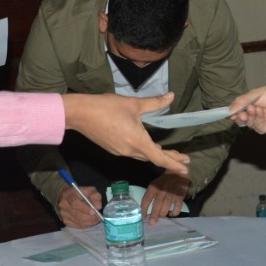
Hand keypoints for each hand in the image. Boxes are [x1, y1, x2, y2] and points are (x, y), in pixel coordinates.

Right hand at [58, 184, 103, 228]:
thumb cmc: (80, 193)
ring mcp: (63, 214)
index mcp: (68, 195)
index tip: (94, 212)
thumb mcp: (89, 190)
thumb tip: (98, 206)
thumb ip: (95, 196)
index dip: (85, 209)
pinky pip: (77, 226)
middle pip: (77, 215)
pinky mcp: (65, 221)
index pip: (75, 203)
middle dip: (90, 218)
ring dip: (89, 222)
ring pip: (78, 222)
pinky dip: (86, 225)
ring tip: (97, 220)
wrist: (68, 196)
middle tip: (99, 217)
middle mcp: (64, 205)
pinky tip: (91, 222)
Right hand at [62, 92, 189, 174]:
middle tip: (183, 159)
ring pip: (142, 156)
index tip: (186, 168)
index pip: (160, 158)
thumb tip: (171, 96)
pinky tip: (146, 145)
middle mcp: (130, 150)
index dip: (174, 163)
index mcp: (138, 141)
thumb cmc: (107, 107)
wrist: (80, 114)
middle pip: (153, 158)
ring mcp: (120, 151)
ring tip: (167, 152)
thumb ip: (154, 103)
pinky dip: (144, 151)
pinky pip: (133, 153)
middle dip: (169, 158)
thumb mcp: (134, 104)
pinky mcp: (113, 149)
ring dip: (156, 155)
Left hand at [141, 173, 190, 224]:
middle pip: (156, 205)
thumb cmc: (164, 181)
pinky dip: (174, 213)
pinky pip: (177, 208)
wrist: (178, 172)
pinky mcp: (180, 196)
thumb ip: (151, 195)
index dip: (144, 210)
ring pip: (166, 207)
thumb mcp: (155, 184)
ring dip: (163, 214)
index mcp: (153, 187)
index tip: (143, 218)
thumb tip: (147, 210)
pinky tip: (171, 213)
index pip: (146, 200)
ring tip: (162, 216)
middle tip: (152, 223)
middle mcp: (161, 190)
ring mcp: (171, 193)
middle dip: (154, 215)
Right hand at [230, 84, 265, 133]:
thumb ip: (242, 101)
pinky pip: (258, 126)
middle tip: (241, 113)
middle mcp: (252, 114)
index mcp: (248, 105)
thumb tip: (229, 110)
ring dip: (250, 116)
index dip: (232, 113)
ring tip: (253, 108)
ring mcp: (259, 121)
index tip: (230, 113)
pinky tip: (260, 112)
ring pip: (248, 124)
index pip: (236, 111)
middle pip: (240, 120)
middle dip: (239, 117)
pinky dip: (258, 119)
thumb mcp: (255, 94)